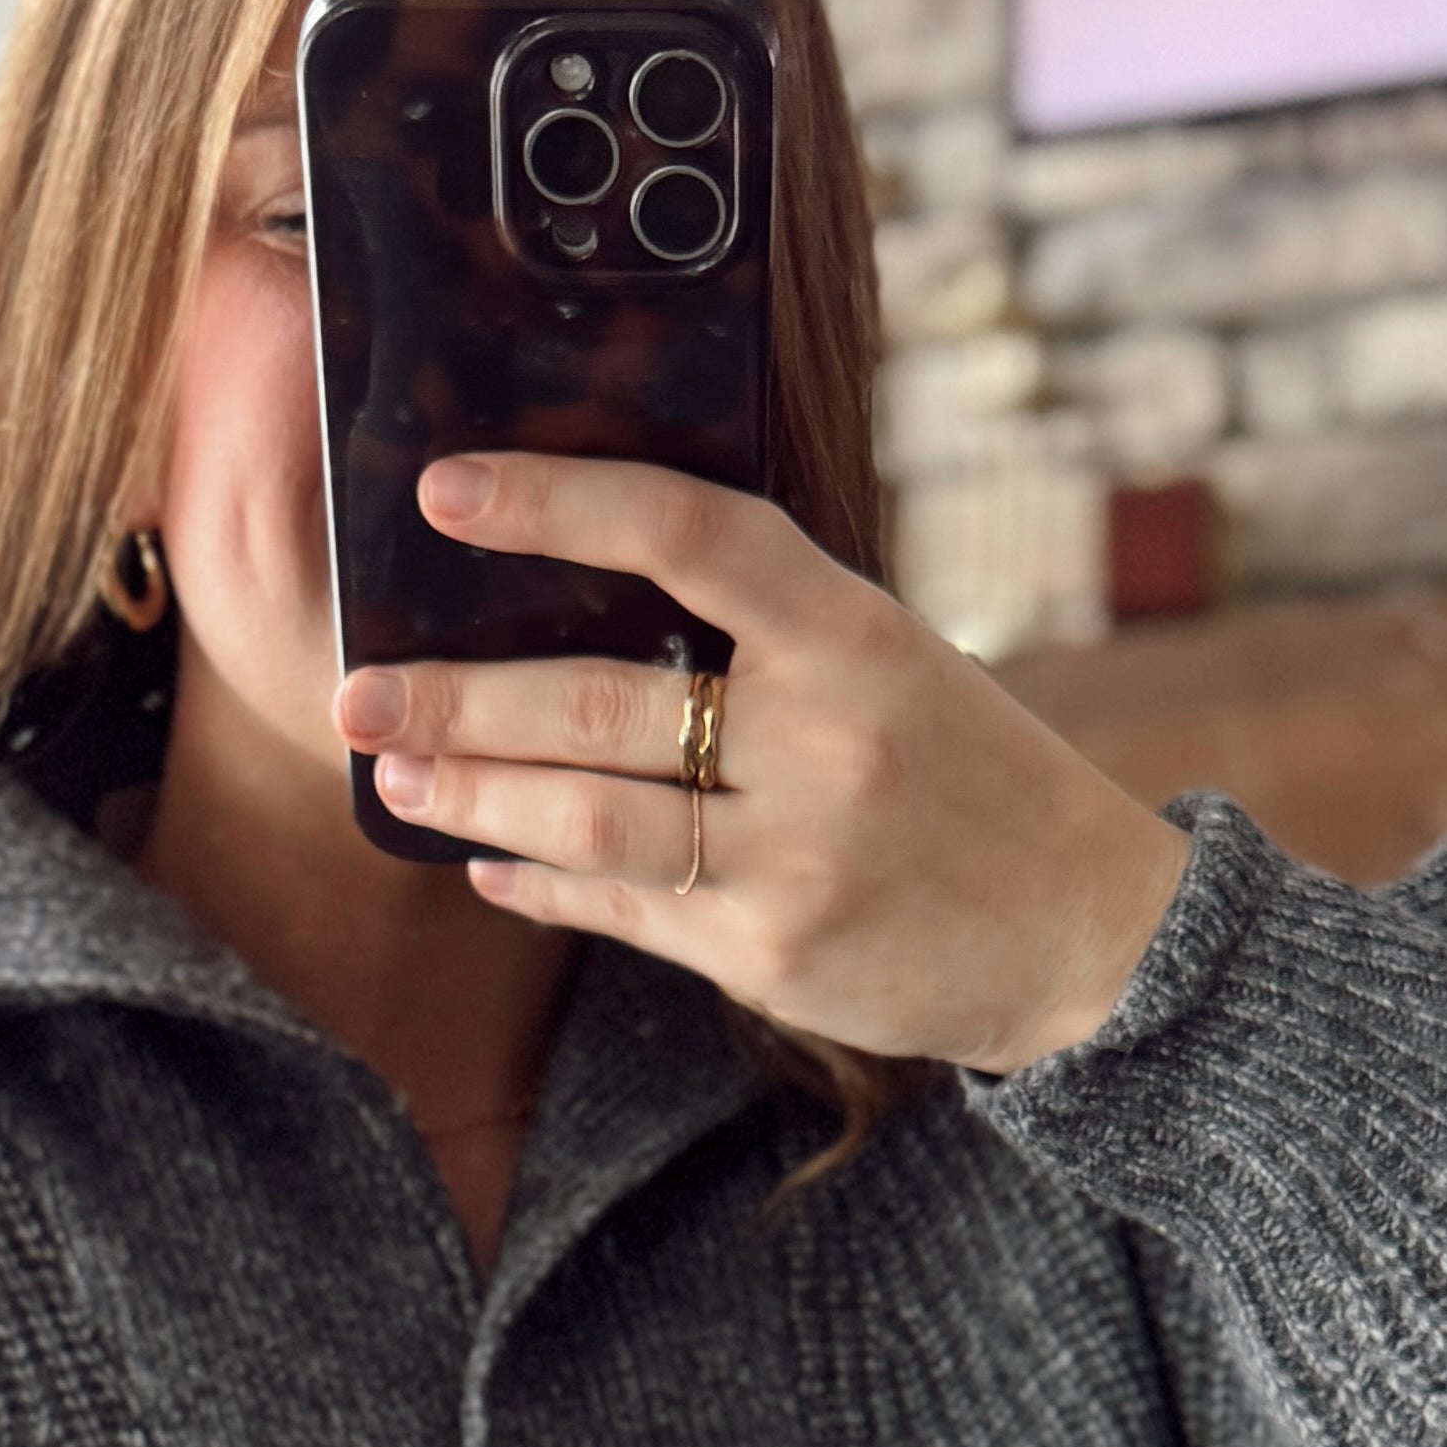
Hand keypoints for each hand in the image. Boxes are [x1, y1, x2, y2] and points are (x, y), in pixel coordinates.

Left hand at [334, 453, 1189, 1080]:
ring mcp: (798, 857)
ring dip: (476, 797)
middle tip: (358, 691)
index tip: (445, 490)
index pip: (690, 536)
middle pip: (600, 704)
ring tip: (397, 774)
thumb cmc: (975, 779)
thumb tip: (590, 600)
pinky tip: (484, 869)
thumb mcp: (900, 666)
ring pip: (591, 821)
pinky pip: (626, 912)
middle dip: (459, 699)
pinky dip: (545, 887)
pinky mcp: (776, 956)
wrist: (1088, 936)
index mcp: (858, 634)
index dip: (560, 505)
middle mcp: (827, 741)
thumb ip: (771, 633)